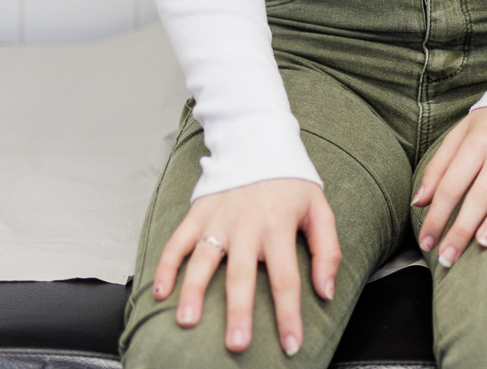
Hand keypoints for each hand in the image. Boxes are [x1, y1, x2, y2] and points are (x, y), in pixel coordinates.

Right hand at [152, 177, 339, 356]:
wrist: (259, 141)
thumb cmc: (291, 183)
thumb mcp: (320, 209)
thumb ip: (327, 250)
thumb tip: (326, 291)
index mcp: (278, 226)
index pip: (286, 278)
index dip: (289, 315)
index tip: (291, 344)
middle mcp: (246, 225)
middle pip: (241, 275)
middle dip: (238, 313)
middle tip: (237, 344)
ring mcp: (218, 220)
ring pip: (203, 260)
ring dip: (194, 291)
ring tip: (188, 321)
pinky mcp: (198, 214)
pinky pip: (177, 241)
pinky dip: (166, 265)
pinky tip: (160, 292)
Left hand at [413, 107, 486, 266]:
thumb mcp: (462, 133)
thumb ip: (439, 166)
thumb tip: (419, 200)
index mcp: (476, 143)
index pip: (451, 185)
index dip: (437, 215)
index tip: (427, 242)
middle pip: (479, 194)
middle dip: (461, 228)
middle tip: (448, 258)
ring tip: (484, 243)